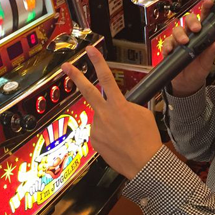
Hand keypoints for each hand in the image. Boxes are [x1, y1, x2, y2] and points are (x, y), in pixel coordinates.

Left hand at [61, 47, 162, 179]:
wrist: (145, 163)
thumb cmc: (147, 139)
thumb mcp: (143, 113)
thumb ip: (128, 105)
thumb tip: (119, 105)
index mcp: (118, 104)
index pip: (106, 78)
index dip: (97, 62)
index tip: (90, 51)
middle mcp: (104, 114)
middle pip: (87, 90)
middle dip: (75, 76)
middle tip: (66, 66)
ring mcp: (97, 128)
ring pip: (99, 117)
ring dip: (108, 122)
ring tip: (122, 134)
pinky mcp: (94, 140)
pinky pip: (98, 132)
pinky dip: (106, 134)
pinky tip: (117, 142)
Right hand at [161, 0, 214, 96]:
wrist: (186, 84)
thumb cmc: (198, 71)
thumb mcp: (207, 63)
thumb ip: (211, 52)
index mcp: (201, 36)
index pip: (204, 20)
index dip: (206, 10)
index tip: (209, 3)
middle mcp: (190, 36)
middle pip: (188, 20)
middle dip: (191, 22)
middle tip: (196, 28)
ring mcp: (179, 42)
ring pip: (176, 30)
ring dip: (180, 34)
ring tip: (184, 42)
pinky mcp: (170, 50)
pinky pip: (167, 43)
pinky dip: (168, 45)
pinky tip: (171, 50)